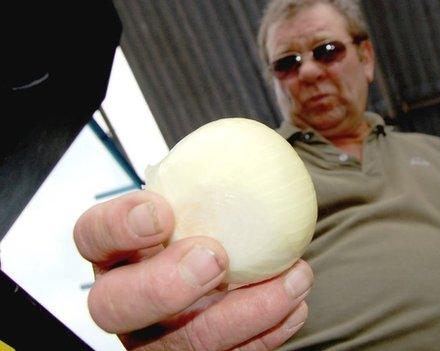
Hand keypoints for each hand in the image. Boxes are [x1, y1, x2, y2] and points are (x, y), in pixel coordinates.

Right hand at [74, 190, 312, 349]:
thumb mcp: (210, 196)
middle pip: (114, 306)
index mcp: (118, 251)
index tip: (161, 210)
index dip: (117, 225)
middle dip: (163, 285)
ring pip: (180, 345)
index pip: (91, 236)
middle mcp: (127, 300)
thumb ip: (217, 176)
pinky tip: (296, 304)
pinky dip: (266, 333)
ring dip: (243, 312)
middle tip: (215, 257)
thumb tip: (264, 143)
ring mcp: (157, 339)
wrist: (234, 270)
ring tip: (295, 278)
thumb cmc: (218, 224)